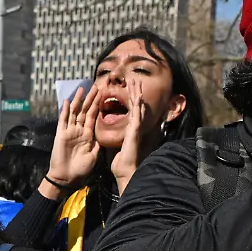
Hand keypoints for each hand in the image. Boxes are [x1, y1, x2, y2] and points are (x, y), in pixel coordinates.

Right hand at [44, 85, 100, 197]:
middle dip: (90, 99)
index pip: (93, 117)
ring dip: (79, 101)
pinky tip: (68, 101)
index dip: (98, 106)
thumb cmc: (81, 169)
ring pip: (75, 112)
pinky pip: (63, 120)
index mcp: (88, 136)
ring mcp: (69, 132)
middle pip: (85, 111)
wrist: (66, 177)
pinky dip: (65, 111)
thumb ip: (97, 145)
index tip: (103, 95)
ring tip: (83, 89)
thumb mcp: (94, 156)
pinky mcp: (61, 134)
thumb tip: (102, 137)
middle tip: (96, 87)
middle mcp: (78, 131)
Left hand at [111, 79, 143, 195]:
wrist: (125, 170)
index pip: (129, 110)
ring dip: (137, 94)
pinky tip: (138, 97)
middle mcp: (134, 126)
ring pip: (137, 107)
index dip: (129, 99)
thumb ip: (118, 137)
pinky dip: (137, 106)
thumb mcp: (117, 145)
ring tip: (136, 82)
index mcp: (129, 128)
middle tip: (134, 80)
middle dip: (134, 92)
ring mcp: (136, 128)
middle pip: (135, 105)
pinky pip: (136, 116)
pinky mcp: (134, 132)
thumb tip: (113, 132)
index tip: (128, 88)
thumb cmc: (121, 161)